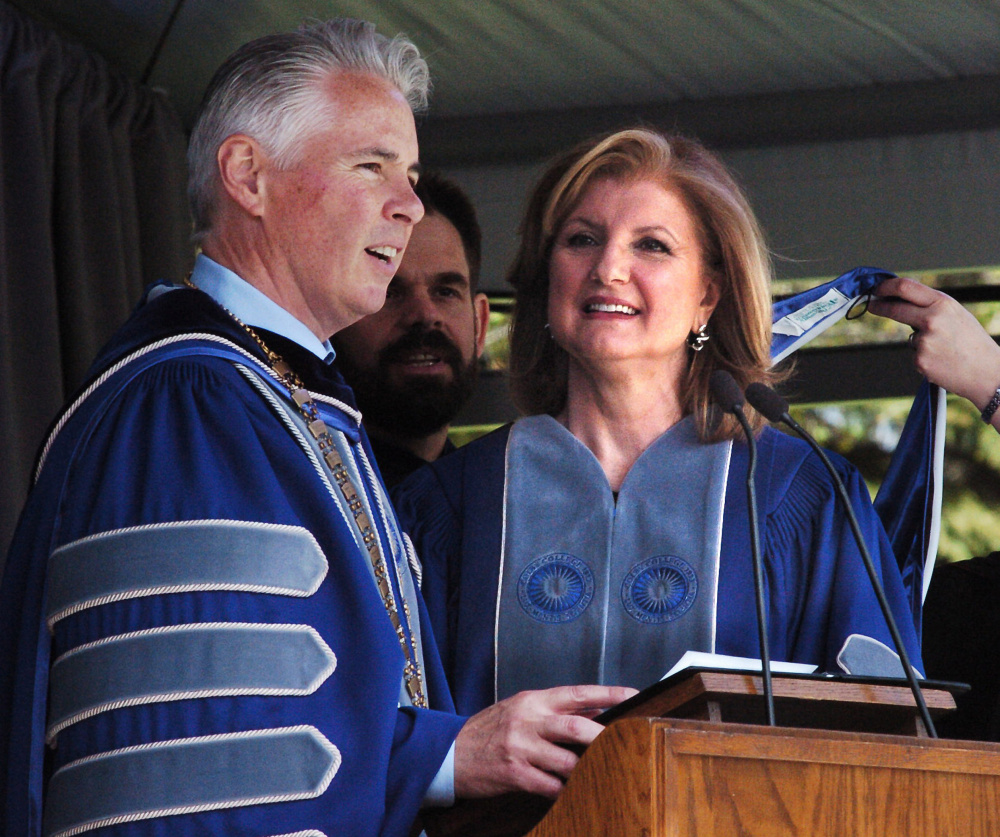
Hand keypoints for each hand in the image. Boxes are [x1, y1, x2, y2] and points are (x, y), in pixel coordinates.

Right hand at [453, 684, 636, 799]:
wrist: (450, 753)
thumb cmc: (488, 731)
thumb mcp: (520, 710)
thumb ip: (554, 712)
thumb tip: (594, 715)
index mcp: (532, 700)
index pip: (577, 693)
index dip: (607, 694)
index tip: (632, 695)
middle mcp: (527, 720)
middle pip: (575, 727)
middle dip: (603, 738)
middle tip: (625, 744)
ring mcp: (521, 748)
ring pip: (567, 761)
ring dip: (588, 770)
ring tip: (604, 772)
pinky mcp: (514, 774)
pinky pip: (550, 786)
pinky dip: (566, 790)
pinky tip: (573, 792)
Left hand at [868, 276, 999, 411]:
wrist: (986, 372)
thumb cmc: (971, 342)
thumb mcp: (955, 314)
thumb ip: (930, 306)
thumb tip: (901, 298)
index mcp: (943, 304)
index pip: (905, 288)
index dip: (886, 287)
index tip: (877, 289)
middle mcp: (932, 320)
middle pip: (895, 309)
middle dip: (879, 306)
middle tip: (872, 305)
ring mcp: (924, 341)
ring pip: (910, 336)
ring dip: (921, 342)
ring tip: (945, 349)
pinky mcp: (920, 360)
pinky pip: (915, 354)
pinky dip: (924, 357)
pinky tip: (942, 360)